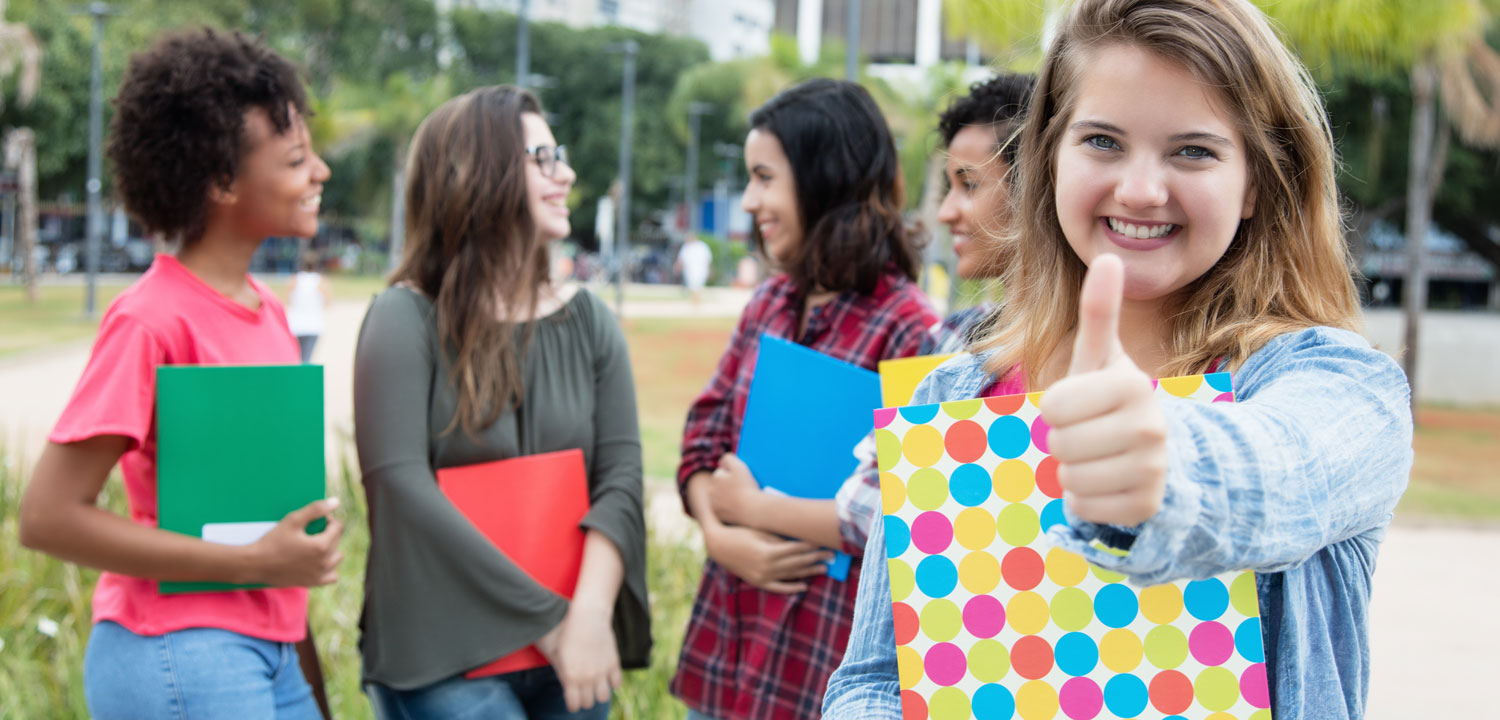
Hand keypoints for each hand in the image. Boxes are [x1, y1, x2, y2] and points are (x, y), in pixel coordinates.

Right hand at [244, 498, 342, 586]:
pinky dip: (329, 569)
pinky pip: (332, 576)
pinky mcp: (312, 583)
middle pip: (337, 542)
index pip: (338, 527)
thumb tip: (336, 501)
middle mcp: (324, 562)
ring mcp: (319, 575)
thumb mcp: (293, 520)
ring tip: (314, 545)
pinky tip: (317, 562)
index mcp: (321, 546)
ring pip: (336, 558)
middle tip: (311, 530)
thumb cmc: (273, 541)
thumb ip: (315, 510)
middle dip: (328, 533)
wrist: (255, 564)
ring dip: (330, 550)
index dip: (328, 520)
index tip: (315, 520)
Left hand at [536, 605, 620, 711]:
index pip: (574, 705)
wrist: (588, 615)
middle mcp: (587, 677)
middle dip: (585, 699)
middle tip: (583, 691)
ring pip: (603, 697)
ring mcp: (602, 671)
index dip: (573, 704)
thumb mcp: (558, 654)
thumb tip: (568, 689)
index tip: (573, 699)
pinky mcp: (614, 663)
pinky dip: (612, 683)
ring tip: (595, 685)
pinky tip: (606, 676)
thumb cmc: (568, 632)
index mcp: (570, 676)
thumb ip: (562, 674)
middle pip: (588, 703)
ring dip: (599, 693)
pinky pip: (617, 684)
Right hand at [705, 524, 831, 593]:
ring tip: (824, 568)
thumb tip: (800, 541)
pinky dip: (792, 588)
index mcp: (769, 552)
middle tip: (831, 554)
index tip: (823, 542)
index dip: (811, 546)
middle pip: (798, 562)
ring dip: (809, 572)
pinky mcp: (759, 582)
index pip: (796, 549)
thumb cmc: (741, 533)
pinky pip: (779, 588)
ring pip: (792, 575)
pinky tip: (804, 586)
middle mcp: (768, 566)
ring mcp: (763, 577)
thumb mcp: (761, 532)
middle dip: (815, 558)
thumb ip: (780, 539)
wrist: (719, 545)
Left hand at [707, 453, 763, 527]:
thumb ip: (728, 458)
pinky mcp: (719, 516)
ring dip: (726, 496)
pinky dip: (728, 507)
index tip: (740, 479)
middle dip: (727, 485)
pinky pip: (723, 509)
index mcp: (715, 478)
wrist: (753, 510)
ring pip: (720, 497)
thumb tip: (721, 462)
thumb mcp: (739, 466)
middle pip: (720, 485)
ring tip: (740, 498)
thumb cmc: (747, 487)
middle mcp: (711, 491)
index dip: (732, 475)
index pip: (722, 472)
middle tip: (741, 488)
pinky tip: (738, 506)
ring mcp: (714, 504)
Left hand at [1039, 254, 1168, 525]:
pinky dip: (1085, 500)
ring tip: (1097, 457)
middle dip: (1064, 440)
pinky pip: (1083, 508)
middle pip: (1060, 443)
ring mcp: (1153, 470)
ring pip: (1070, 478)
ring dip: (1072, 471)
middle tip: (1089, 433)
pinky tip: (1106, 483)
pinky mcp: (1147, 507)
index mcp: (1133, 385)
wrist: (1156, 452)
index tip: (1080, 404)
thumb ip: (1099, 311)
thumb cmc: (1111, 399)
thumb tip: (1108, 256)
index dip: (1057, 407)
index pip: (1054, 406)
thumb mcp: (1101, 357)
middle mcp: (1150, 428)